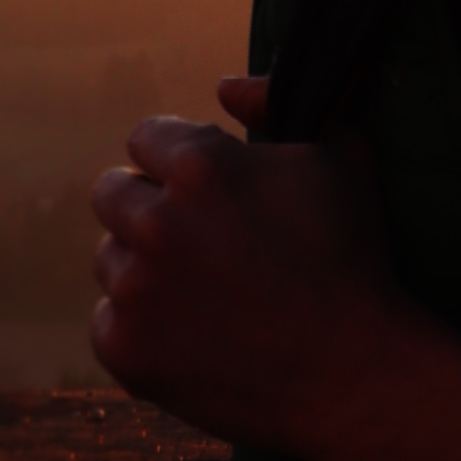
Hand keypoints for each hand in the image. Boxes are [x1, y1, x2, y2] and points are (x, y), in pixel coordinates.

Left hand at [89, 74, 414, 457]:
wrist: (353, 375)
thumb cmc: (353, 258)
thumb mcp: (340, 156)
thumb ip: (277, 100)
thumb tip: (224, 85)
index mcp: (199, 165)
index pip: (145, 138)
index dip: (177, 160)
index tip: (205, 190)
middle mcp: (156, 223)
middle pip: (111, 193)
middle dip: (149, 207)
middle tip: (198, 240)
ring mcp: (135, 291)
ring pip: (110, 257)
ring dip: (144, 266)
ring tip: (205, 291)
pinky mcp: (125, 350)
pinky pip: (107, 320)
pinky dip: (140, 325)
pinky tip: (191, 332)